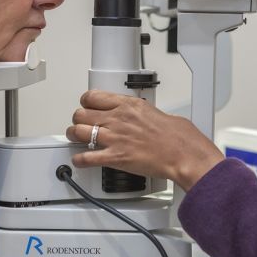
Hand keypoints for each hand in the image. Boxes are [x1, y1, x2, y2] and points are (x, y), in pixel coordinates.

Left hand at [66, 90, 224, 190]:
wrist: (182, 152)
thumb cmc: (177, 136)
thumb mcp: (156, 112)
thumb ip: (141, 112)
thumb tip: (140, 116)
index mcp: (129, 105)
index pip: (94, 97)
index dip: (86, 102)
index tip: (87, 106)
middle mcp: (118, 119)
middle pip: (81, 114)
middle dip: (78, 119)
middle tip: (81, 124)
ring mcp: (115, 138)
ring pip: (79, 132)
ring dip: (74, 136)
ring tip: (76, 138)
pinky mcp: (115, 157)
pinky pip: (87, 157)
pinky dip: (80, 160)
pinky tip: (80, 160)